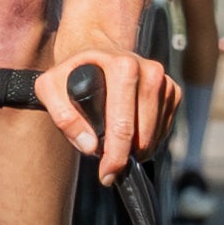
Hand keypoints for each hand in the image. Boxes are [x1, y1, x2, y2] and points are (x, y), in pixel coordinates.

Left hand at [47, 36, 174, 176]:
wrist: (95, 49)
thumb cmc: (71, 72)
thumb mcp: (50, 88)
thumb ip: (63, 116)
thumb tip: (90, 146)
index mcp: (123, 66)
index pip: (123, 125)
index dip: (114, 156)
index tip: (106, 175)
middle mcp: (150, 71)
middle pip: (143, 134)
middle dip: (125, 156)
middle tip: (108, 165)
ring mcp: (164, 81)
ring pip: (155, 135)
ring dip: (137, 149)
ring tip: (115, 145)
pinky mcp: (173, 90)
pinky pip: (165, 129)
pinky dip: (149, 140)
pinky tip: (131, 134)